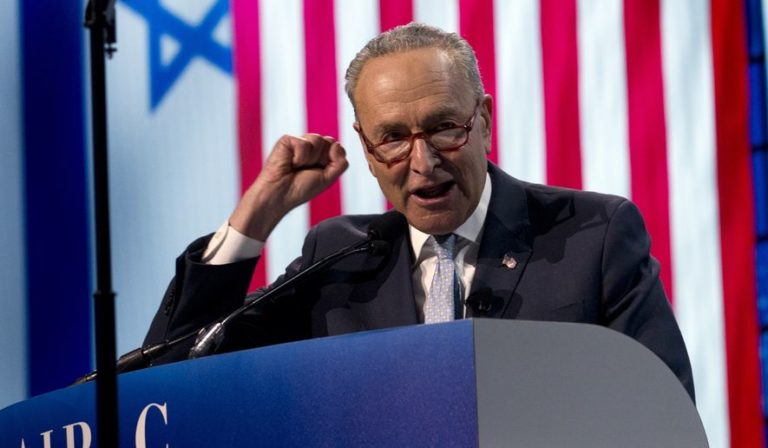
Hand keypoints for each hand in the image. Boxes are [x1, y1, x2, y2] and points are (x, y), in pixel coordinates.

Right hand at [229, 134, 347, 239]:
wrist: (280, 195)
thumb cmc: (301, 189)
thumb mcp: (328, 178)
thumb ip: (340, 163)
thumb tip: (337, 144)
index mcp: (322, 154)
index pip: (338, 147)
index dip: (331, 161)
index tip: (319, 173)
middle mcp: (311, 146)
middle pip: (330, 142)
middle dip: (322, 159)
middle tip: (307, 170)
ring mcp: (299, 141)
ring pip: (318, 140)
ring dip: (310, 159)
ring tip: (297, 166)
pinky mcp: (287, 140)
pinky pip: (304, 143)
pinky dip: (299, 157)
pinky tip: (290, 163)